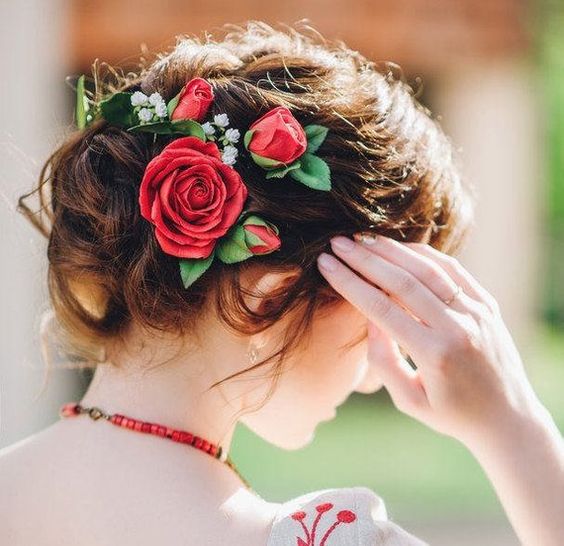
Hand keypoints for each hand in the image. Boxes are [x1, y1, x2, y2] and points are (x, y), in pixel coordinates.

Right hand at [316, 233, 543, 449]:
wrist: (508, 417)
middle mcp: (457, 327)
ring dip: (390, 250)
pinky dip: (422, 254)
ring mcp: (476, 311)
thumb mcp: (409, 401)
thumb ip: (382, 360)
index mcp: (434, 355)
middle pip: (401, 281)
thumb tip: (369, 318)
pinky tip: (398, 247)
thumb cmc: (452, 414)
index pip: (381, 308)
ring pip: (427, 268)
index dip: (350, 283)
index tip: (326, 265)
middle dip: (364, 259)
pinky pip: (451, 269)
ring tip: (361, 239)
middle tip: (336, 243)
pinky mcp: (486, 303)